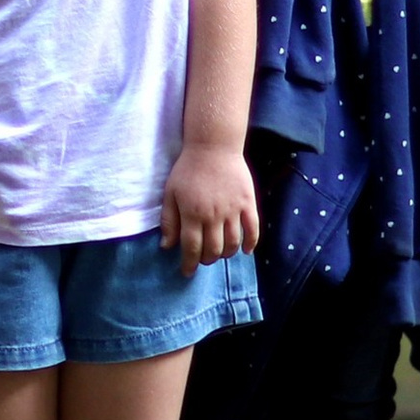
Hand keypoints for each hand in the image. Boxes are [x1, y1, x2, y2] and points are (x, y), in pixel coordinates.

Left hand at [160, 142, 257, 276]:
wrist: (213, 146)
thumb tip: (167, 246)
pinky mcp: (248, 203)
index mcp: (192, 214)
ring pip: (232, 243)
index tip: (186, 272)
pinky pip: (253, 229)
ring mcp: (233, 210)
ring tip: (219, 253)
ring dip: (225, 254)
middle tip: (202, 259)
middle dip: (206, 260)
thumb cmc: (187, 169)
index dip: (188, 264)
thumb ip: (169, 221)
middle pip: (213, 250)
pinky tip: (244, 250)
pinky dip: (250, 243)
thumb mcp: (170, 193)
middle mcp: (213, 215)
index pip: (191, 248)